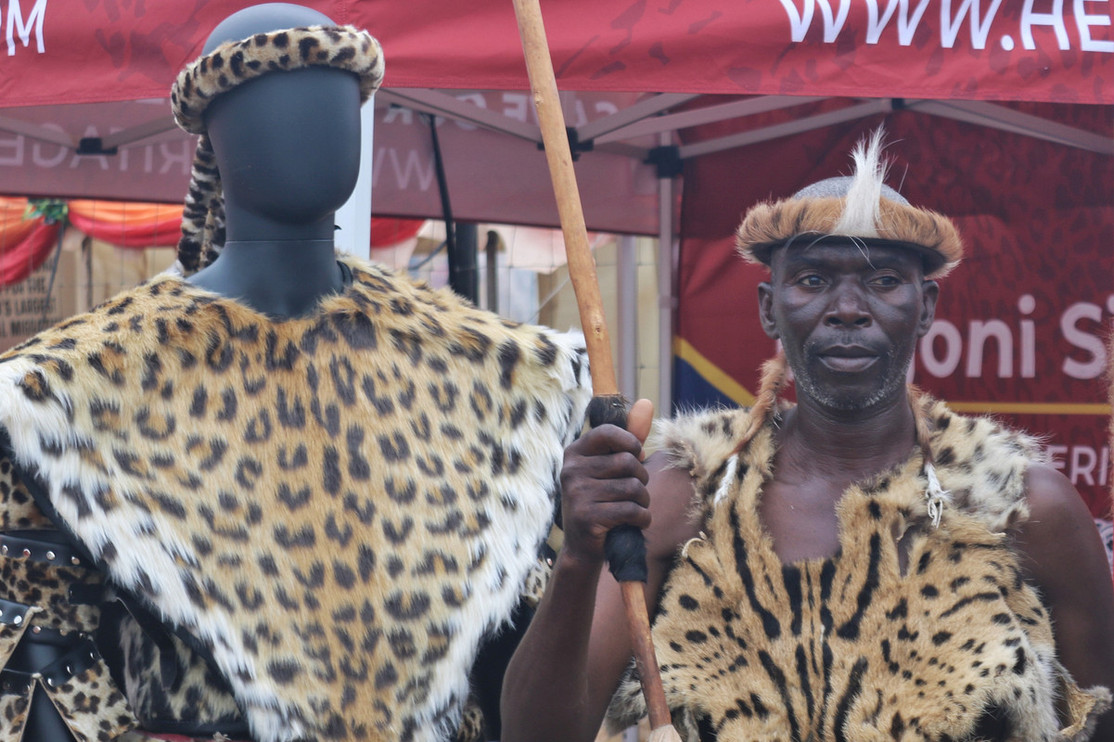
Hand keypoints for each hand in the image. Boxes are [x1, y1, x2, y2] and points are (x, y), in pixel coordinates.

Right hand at [559, 399, 653, 565]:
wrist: (584, 547)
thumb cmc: (603, 500)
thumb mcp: (611, 467)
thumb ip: (628, 437)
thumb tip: (646, 402)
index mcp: (574, 453)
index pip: (607, 432)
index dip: (630, 442)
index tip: (637, 456)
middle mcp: (571, 470)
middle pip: (627, 462)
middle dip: (642, 478)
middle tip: (638, 490)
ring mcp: (577, 494)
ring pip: (632, 487)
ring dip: (644, 500)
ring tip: (637, 507)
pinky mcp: (587, 517)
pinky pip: (631, 510)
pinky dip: (643, 518)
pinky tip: (637, 522)